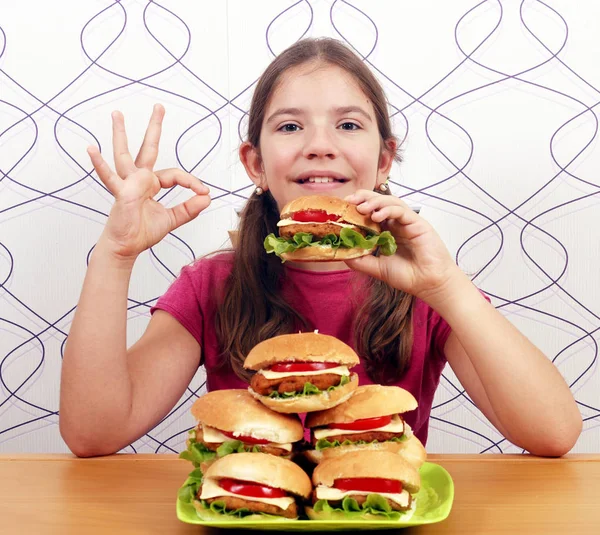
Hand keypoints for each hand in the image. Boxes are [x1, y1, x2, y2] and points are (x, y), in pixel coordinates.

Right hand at [88, 104, 210, 261]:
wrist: (126, 246)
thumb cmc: (142, 232)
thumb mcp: (172, 219)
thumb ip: (189, 209)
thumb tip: (206, 198)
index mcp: (152, 184)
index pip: (175, 175)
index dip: (191, 181)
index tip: (203, 191)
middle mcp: (140, 179)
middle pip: (149, 149)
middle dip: (154, 128)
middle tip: (159, 107)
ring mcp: (128, 184)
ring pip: (124, 154)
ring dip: (121, 134)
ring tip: (117, 114)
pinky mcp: (121, 193)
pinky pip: (110, 177)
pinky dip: (100, 164)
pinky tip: (91, 149)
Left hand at [344, 190, 460, 300]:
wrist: (428, 283)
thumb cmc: (407, 275)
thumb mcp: (376, 268)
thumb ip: (359, 259)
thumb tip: (341, 251)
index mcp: (386, 231)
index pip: (369, 212)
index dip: (356, 207)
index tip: (343, 208)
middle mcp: (395, 224)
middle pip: (378, 202)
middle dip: (363, 198)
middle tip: (350, 201)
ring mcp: (406, 222)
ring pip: (390, 202)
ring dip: (374, 202)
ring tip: (362, 208)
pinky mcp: (417, 223)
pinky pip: (401, 210)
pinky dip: (388, 210)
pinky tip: (377, 216)